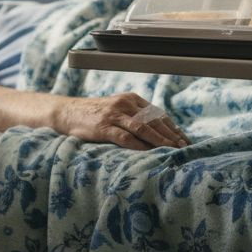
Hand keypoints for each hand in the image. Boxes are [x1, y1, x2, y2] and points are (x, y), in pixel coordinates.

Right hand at [50, 93, 189, 149]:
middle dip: (171, 135)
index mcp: (131, 99)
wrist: (67, 112)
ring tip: (172, 150)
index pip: (158, 114)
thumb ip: (135, 116)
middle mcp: (125, 104)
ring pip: (143, 128)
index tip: (185, 140)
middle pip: (154, 121)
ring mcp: (114, 115)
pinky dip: (139, 146)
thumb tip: (160, 133)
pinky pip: (125, 137)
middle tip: (184, 148)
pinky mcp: (104, 126)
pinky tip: (149, 153)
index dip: (173, 128)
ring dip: (160, 140)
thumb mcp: (118, 109)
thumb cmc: (95, 114)